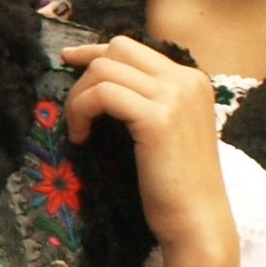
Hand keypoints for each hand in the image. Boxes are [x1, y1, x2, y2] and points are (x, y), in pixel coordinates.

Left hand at [59, 37, 234, 266]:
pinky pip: (102, 94)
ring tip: (78, 129)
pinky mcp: (157, 118)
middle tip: (73, 106)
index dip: (95, 51)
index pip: (133, 48)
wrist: (196, 219)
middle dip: (85, 73)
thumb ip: (147, 98)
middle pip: (118, 49)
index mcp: (192, 80)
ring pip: (105, 69)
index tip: (69, 59)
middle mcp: (187, 80)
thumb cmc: (175, 182)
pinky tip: (81, 137)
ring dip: (79, 97)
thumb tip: (102, 75)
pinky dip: (81, 111)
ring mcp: (175, 96)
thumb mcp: (164, 128)